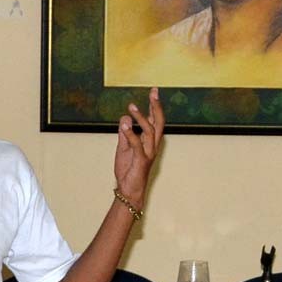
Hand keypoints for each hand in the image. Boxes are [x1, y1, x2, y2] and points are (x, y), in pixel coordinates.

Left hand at [113, 87, 164, 205]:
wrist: (128, 190)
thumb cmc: (128, 170)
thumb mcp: (123, 147)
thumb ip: (125, 133)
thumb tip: (125, 117)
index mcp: (149, 141)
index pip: (155, 120)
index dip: (154, 106)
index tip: (154, 91)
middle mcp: (152, 145)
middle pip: (158, 123)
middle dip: (156, 107)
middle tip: (153, 92)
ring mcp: (148, 153)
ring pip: (149, 131)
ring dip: (141, 118)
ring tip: (131, 107)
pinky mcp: (141, 160)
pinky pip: (137, 145)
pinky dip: (131, 134)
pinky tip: (124, 125)